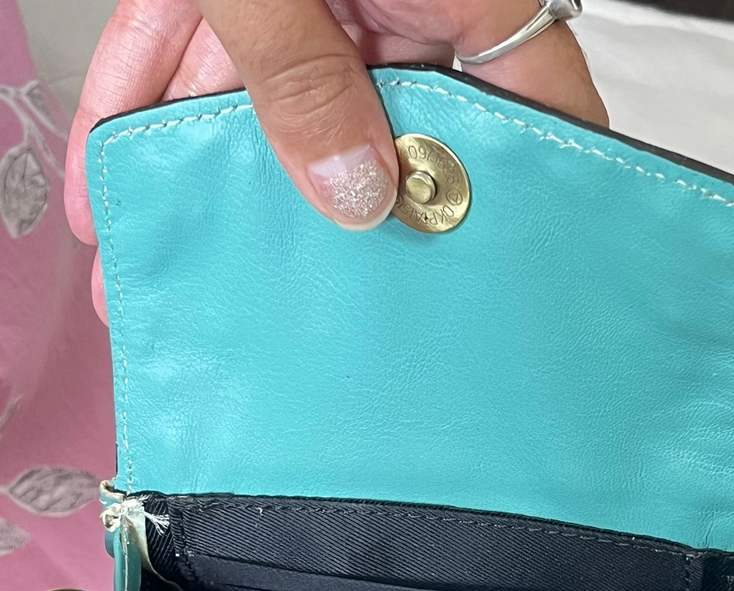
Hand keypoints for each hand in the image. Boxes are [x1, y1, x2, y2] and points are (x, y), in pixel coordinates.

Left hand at [64, 0, 607, 320]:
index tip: (489, 277)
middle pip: (379, 127)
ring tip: (160, 265)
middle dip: (310, 213)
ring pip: (272, 103)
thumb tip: (350, 195)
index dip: (524, 197)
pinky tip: (109, 182)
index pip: (531, 105)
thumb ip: (302, 68)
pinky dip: (146, 107)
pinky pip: (203, 53)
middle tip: (290, 300)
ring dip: (199, 180)